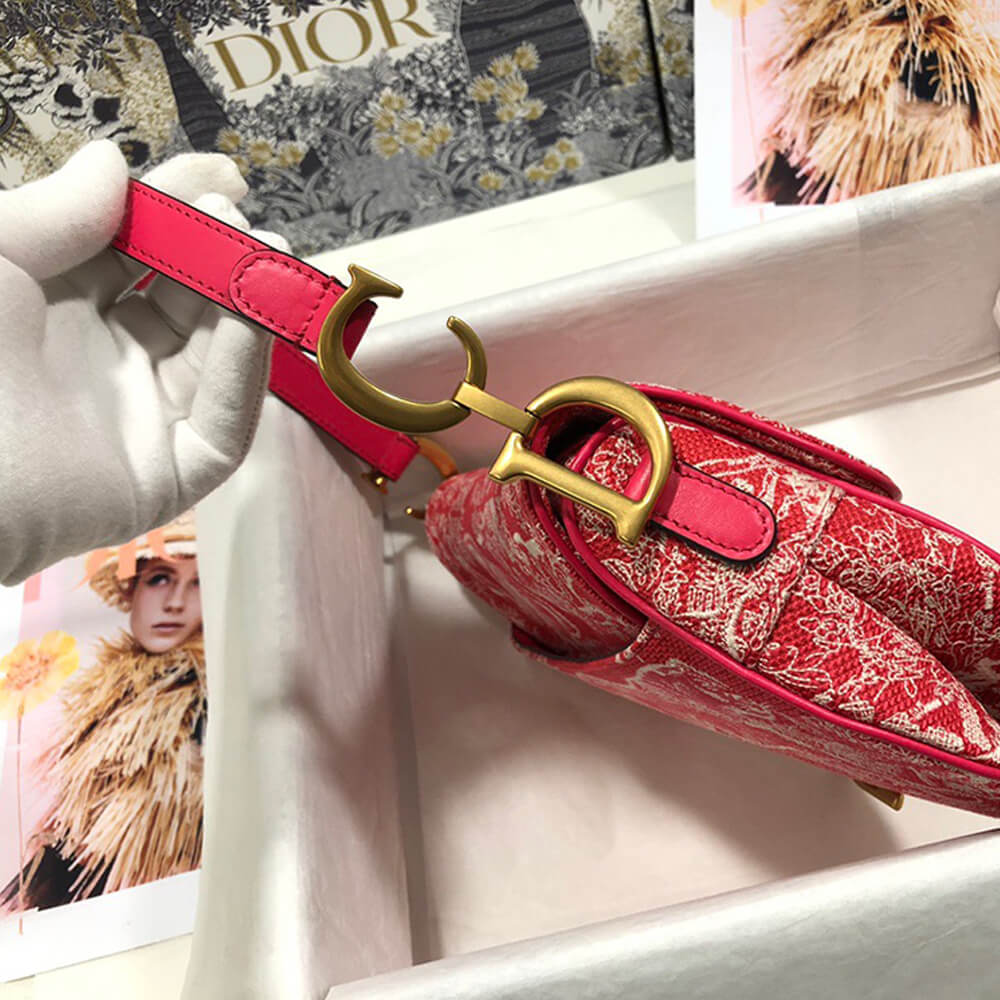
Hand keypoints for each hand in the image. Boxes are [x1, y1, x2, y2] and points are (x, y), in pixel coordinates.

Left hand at [0, 141, 283, 584]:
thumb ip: (56, 211)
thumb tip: (114, 163)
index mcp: (56, 311)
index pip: (137, 254)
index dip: (178, 213)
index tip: (220, 178)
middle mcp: (105, 362)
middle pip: (186, 303)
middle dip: (220, 258)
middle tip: (246, 218)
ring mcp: (141, 421)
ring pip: (215, 360)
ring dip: (244, 308)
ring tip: (266, 256)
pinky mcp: (168, 477)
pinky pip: (221, 423)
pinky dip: (240, 372)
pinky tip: (245, 322)